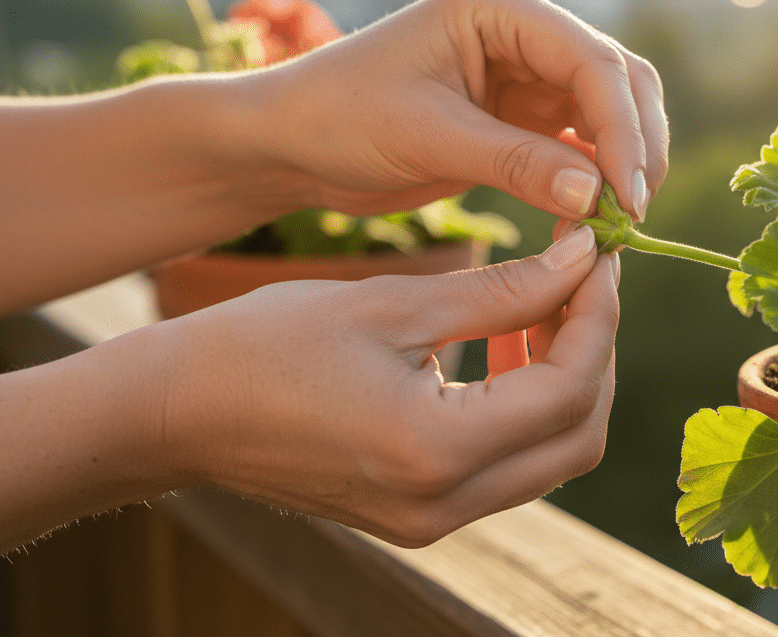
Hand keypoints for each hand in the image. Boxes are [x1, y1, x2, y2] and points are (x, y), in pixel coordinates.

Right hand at [156, 226, 616, 544]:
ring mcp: (432, 521)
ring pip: (552, 457)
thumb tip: (582, 260)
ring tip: (540, 305)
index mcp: (435, 451)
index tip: (598, 255)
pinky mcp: (419, 517)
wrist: (178, 413)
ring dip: (564, 380)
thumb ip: (502, 291)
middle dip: (595, 351)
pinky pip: (507, 468)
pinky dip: (525, 409)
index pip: (569, 390)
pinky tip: (500, 348)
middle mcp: (444, 504)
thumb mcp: (391, 304)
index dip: (598, 316)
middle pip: (579, 436)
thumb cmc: (266, 345)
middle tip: (580, 279)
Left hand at [248, 0, 667, 221]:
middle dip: (635, 146)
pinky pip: (580, 146)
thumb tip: (599, 196)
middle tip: (632, 216)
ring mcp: (528, 72)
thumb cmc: (341, 117)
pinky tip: (590, 221)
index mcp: (500, 6)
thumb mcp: (429, 138)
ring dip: (622, 166)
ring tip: (615, 225)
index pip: (592, 61)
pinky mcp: (523, 115)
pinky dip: (594, 181)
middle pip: (618, 81)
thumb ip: (517, 164)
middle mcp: (524, 30)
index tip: (627, 196)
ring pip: (610, 114)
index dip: (622, 130)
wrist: (294, 142)